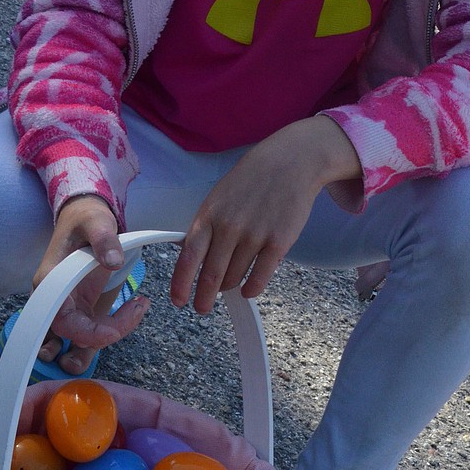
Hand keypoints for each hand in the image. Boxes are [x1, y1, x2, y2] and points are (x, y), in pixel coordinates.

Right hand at [33, 195, 148, 365]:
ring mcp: (68, 305)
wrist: (84, 218)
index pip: (59, 319)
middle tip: (135, 311)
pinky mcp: (81, 307)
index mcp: (50, 280)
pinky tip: (134, 311)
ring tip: (138, 309)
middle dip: (100, 337)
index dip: (83, 332)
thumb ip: (104, 239)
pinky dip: (110, 331)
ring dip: (107, 337)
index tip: (113, 331)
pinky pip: (91, 330)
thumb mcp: (96, 221)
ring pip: (80, 337)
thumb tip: (113, 261)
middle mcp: (55, 298)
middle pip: (71, 333)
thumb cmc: (86, 219)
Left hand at [171, 118, 360, 310]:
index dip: (181, 284)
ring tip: (229, 285)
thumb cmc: (252, 179)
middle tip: (202, 307)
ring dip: (229, 286)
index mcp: (209, 216)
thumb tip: (193, 258)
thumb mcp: (219, 197)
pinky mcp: (278, 243)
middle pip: (211, 276)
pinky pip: (259, 278)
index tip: (179, 300)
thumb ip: (206, 226)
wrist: (291, 162)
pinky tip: (248, 289)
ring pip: (234, 278)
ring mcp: (254, 236)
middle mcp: (229, 228)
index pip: (188, 258)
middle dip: (203, 298)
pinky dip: (251, 289)